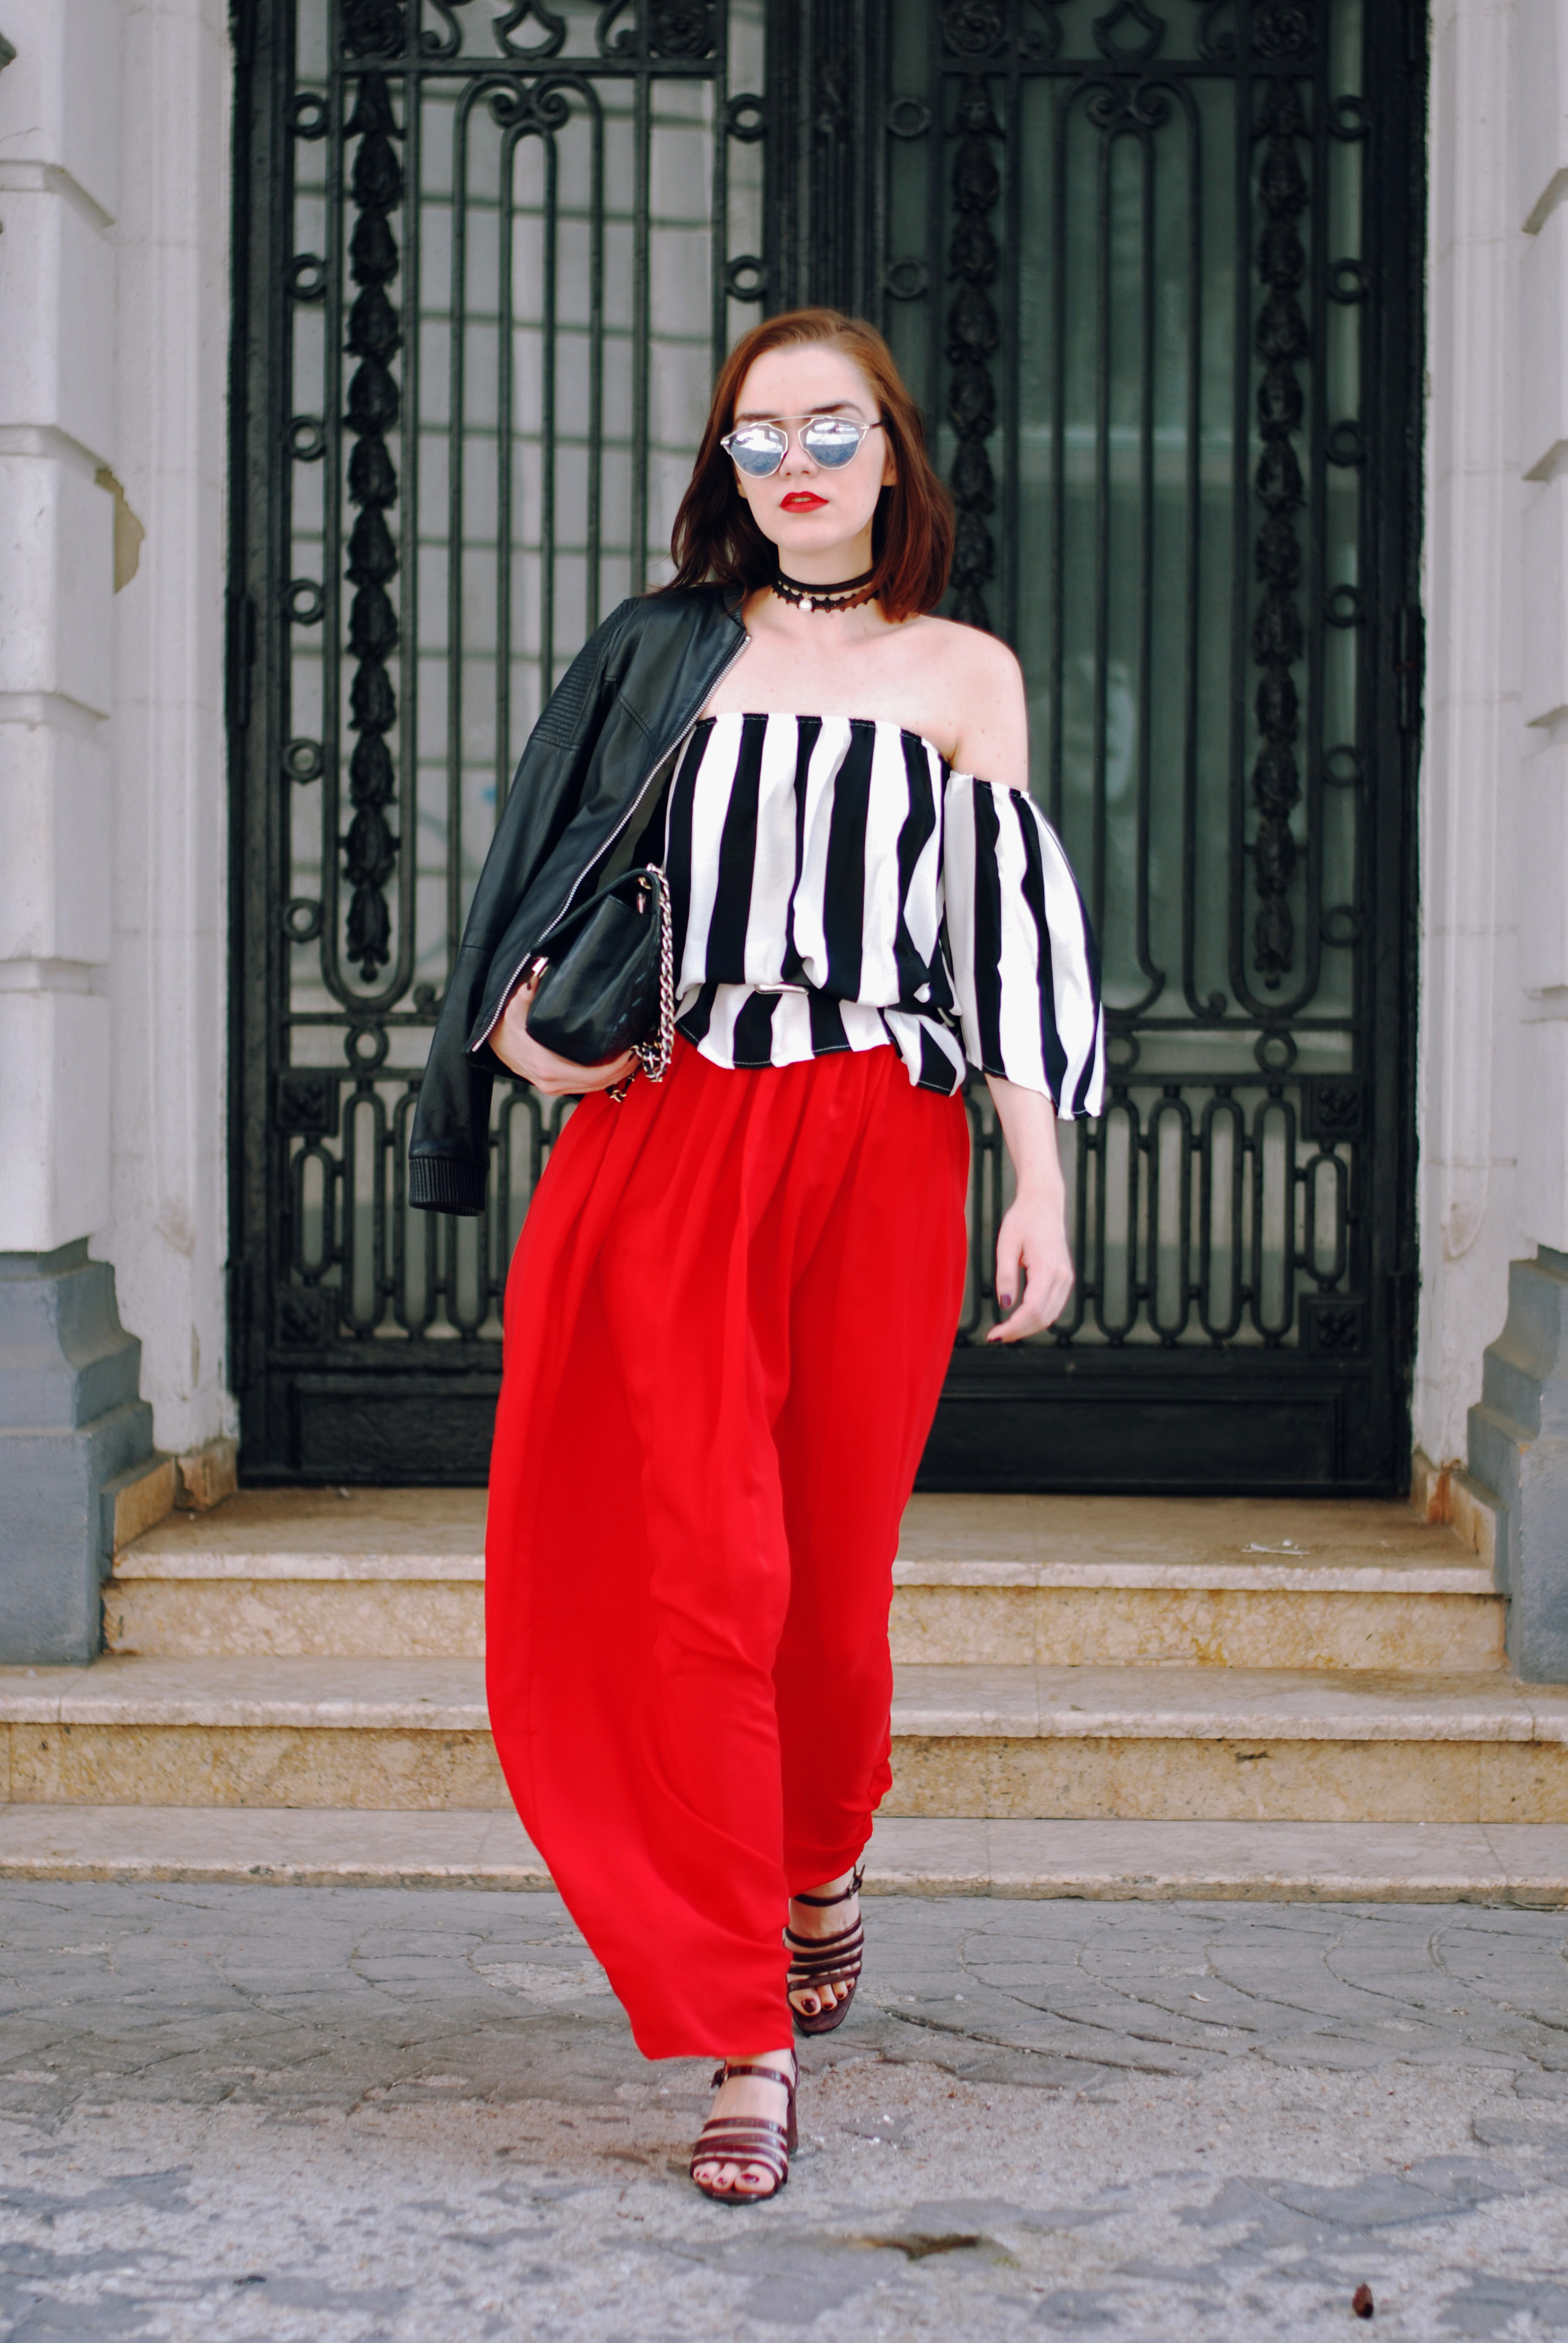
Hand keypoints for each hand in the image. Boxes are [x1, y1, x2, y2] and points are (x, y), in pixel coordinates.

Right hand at [489, 973, 637, 1097]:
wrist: (494, 1042)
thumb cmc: (506, 1024)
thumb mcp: (514, 1005)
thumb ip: (527, 992)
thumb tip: (537, 973)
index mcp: (548, 1067)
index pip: (593, 1075)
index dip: (618, 1065)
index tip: (634, 1049)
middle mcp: (553, 1083)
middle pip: (600, 1083)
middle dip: (625, 1069)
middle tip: (643, 1049)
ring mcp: (556, 1087)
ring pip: (596, 1088)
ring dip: (619, 1074)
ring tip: (637, 1054)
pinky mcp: (558, 1087)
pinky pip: (588, 1086)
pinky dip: (606, 1077)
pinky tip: (620, 1062)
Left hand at [986, 1182, 1073, 1342]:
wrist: (1044, 1203)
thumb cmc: (1022, 1220)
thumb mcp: (1006, 1245)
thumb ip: (1005, 1276)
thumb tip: (1006, 1305)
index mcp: (1047, 1268)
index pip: (1032, 1309)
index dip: (1013, 1327)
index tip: (993, 1335)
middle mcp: (1062, 1276)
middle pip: (1043, 1318)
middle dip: (1019, 1332)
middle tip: (995, 1336)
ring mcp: (1066, 1278)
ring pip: (1050, 1316)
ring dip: (1028, 1328)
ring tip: (1005, 1330)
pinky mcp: (1065, 1278)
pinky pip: (1053, 1307)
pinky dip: (1037, 1318)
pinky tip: (1019, 1318)